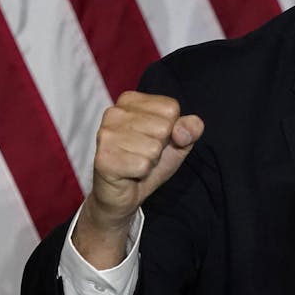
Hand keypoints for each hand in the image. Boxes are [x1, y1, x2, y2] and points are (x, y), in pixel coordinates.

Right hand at [71, 91, 203, 266]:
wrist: (123, 193)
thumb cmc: (148, 161)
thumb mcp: (178, 142)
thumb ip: (190, 128)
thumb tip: (182, 131)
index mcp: (130, 100)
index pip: (171, 108)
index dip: (171, 129)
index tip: (153, 138)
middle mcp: (114, 112)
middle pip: (164, 127)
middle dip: (160, 147)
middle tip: (142, 153)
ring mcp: (105, 134)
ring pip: (153, 148)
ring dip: (150, 161)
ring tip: (135, 162)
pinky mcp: (103, 158)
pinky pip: (142, 165)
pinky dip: (142, 173)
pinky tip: (128, 172)